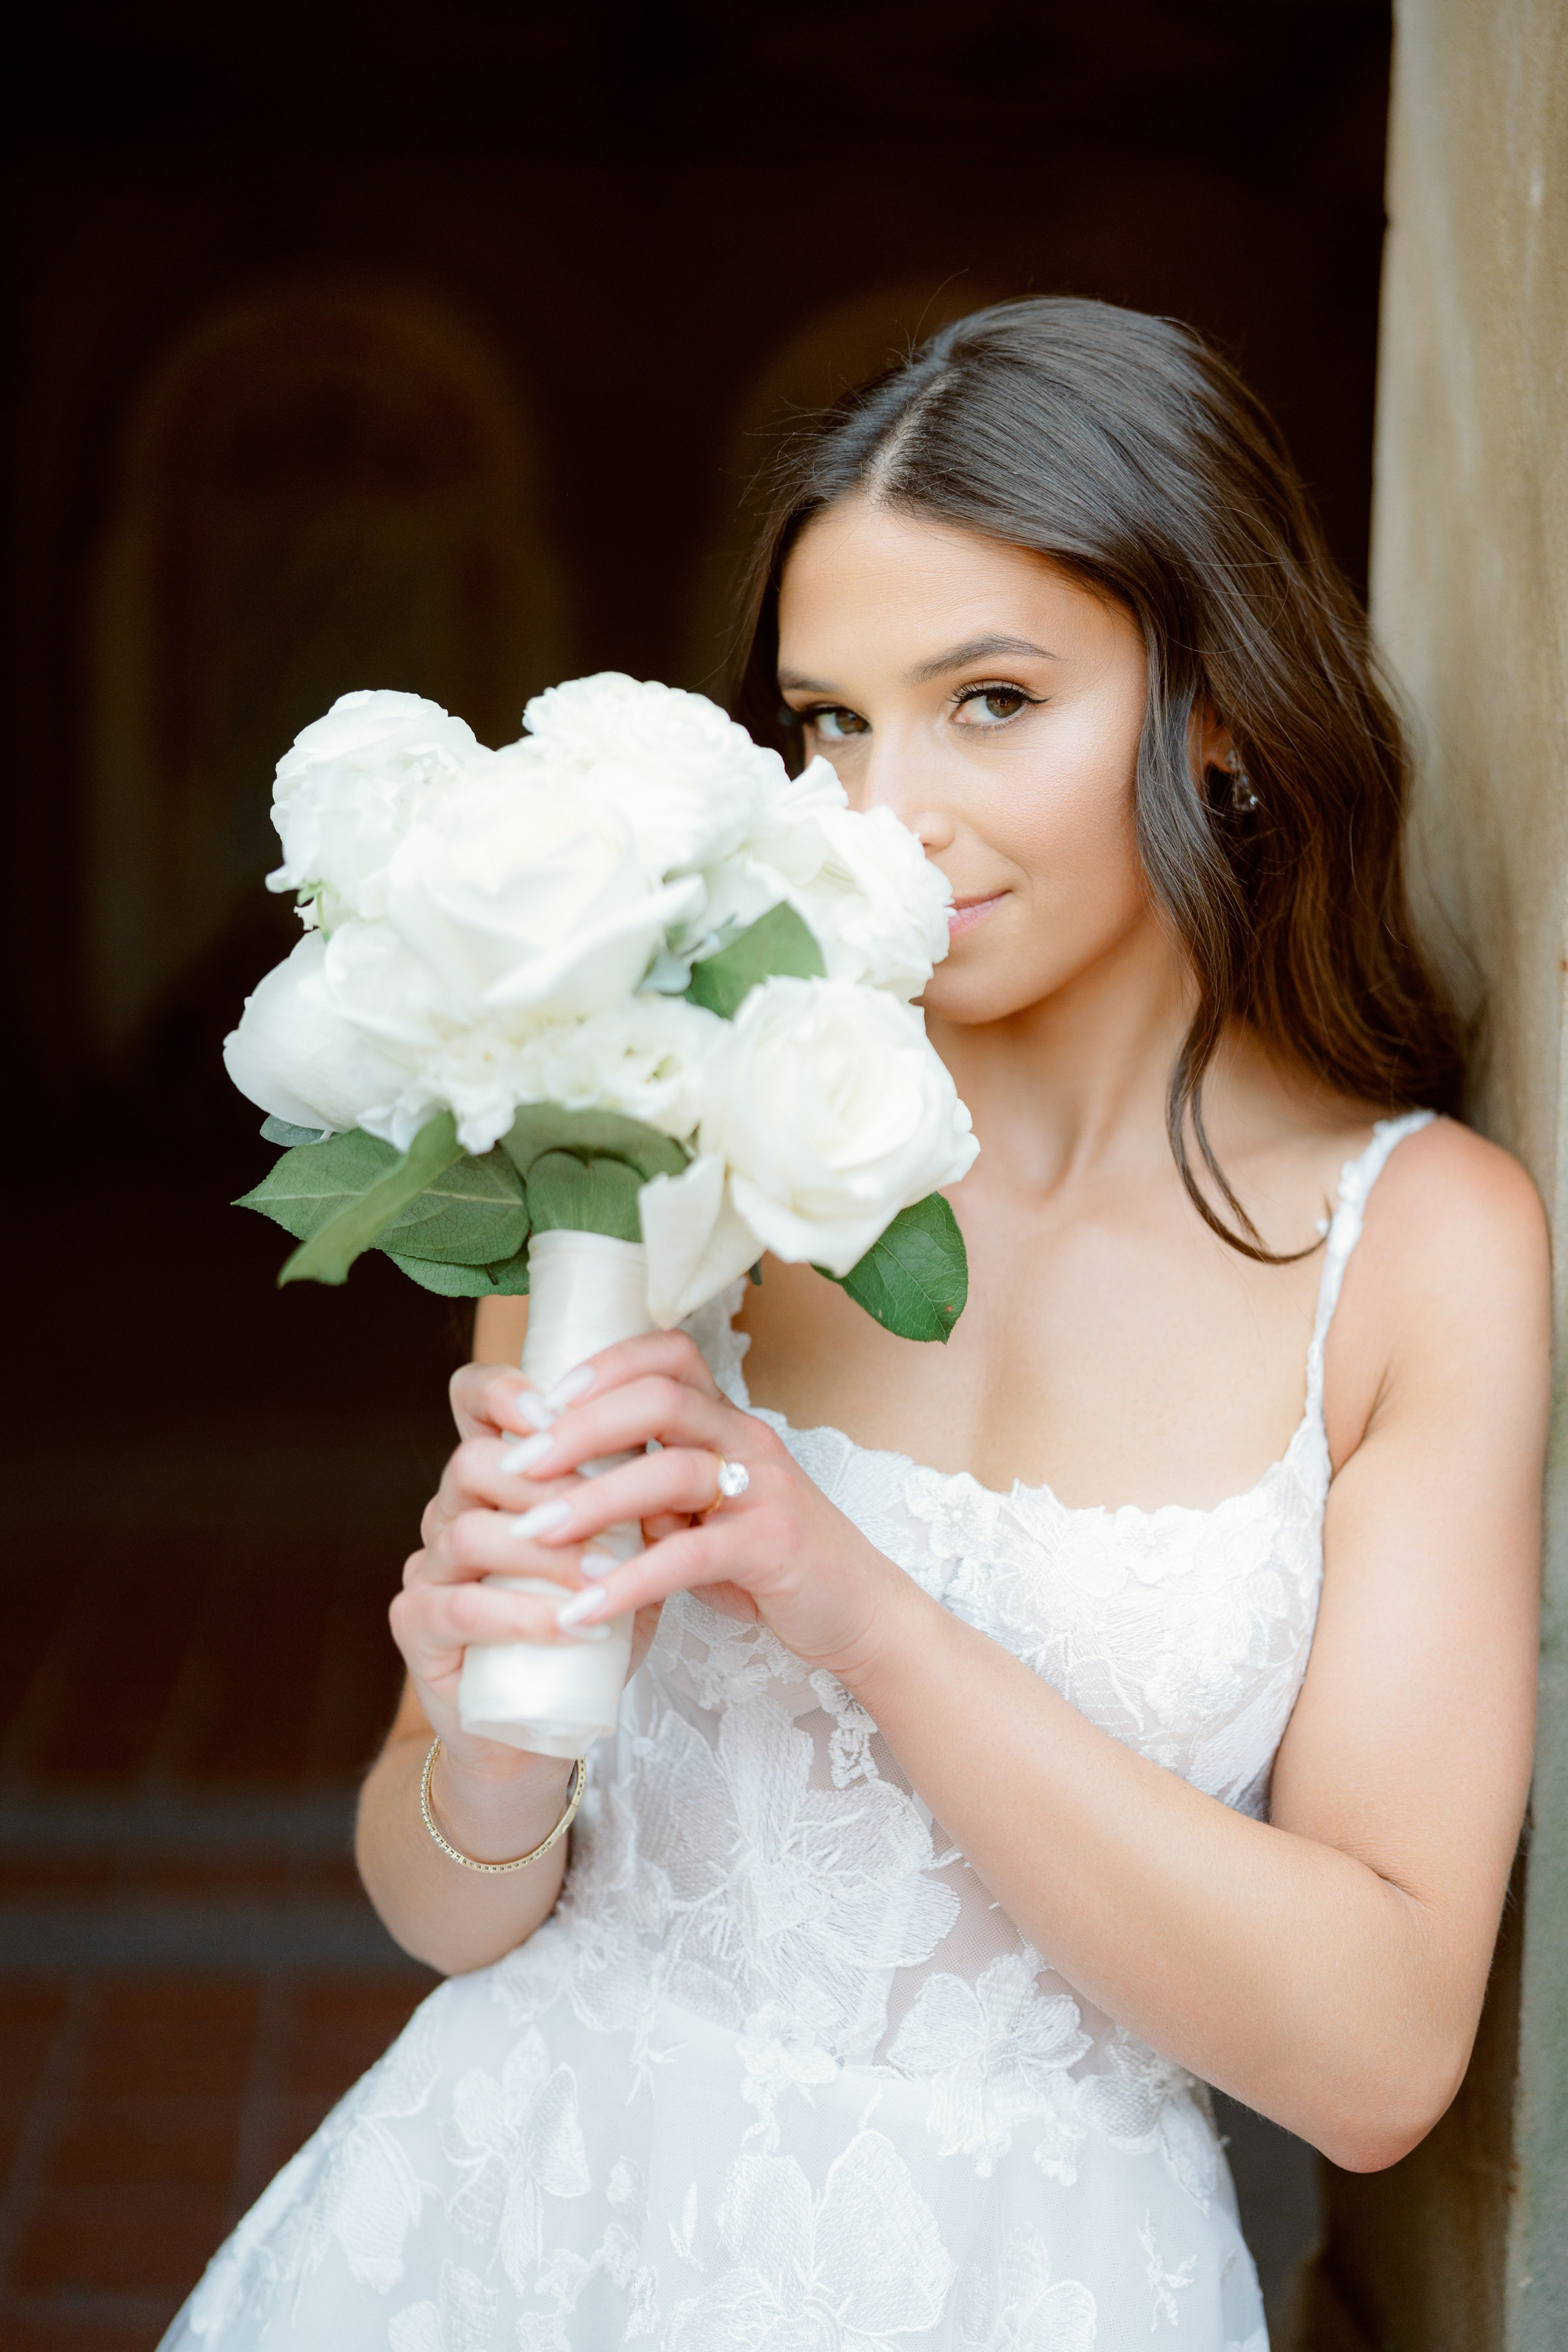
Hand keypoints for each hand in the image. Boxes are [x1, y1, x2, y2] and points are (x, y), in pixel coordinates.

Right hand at [390, 1357, 684, 1777]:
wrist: (538, 1726)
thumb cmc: (585, 1630)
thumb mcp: (623, 1563)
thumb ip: (644, 1517)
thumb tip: (684, 1477)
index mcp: (494, 1479)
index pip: (472, 1402)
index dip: (502, 1391)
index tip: (555, 1407)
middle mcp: (448, 1511)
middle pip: (472, 1462)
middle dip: (550, 1483)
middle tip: (614, 1513)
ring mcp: (427, 1568)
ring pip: (466, 1531)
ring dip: (545, 1553)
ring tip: (604, 1577)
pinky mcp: (416, 1626)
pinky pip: (460, 1607)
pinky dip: (522, 1614)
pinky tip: (572, 1626)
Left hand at [448, 1330, 904, 1680]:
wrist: (856, 1612)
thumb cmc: (767, 1558)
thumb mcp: (703, 1511)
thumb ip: (648, 1491)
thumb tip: (564, 1486)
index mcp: (727, 1419)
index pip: (667, 1356)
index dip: (603, 1365)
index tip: (542, 1400)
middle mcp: (747, 1438)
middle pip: (660, 1398)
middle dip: (579, 1427)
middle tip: (514, 1465)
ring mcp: (765, 1489)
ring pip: (671, 1470)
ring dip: (592, 1501)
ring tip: (529, 1535)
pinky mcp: (772, 1546)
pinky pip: (689, 1555)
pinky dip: (629, 1582)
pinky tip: (581, 1610)